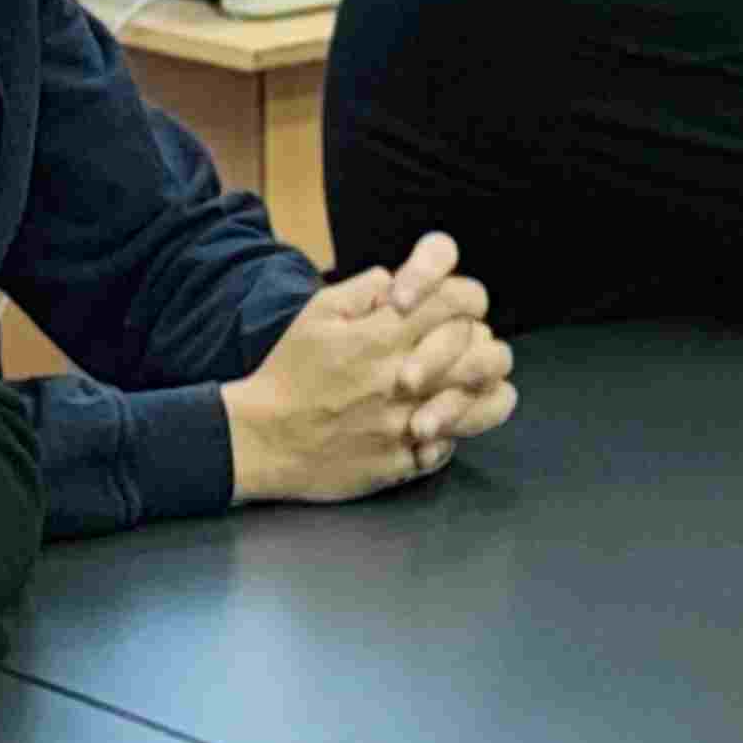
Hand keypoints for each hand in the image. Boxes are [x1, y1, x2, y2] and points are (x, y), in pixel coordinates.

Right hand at [228, 235, 518, 502]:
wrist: (260, 440)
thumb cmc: (288, 372)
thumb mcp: (316, 314)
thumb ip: (363, 289)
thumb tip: (400, 279)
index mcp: (382, 336)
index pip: (457, 300)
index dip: (466, 297)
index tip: (457, 305)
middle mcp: (402, 379)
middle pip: (478, 347)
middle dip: (477, 338)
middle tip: (464, 343)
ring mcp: (406, 424)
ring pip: (482, 400)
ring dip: (482, 387)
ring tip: (467, 383)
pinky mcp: (402, 463)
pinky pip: (452, 445)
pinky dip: (451, 433)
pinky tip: (435, 424)